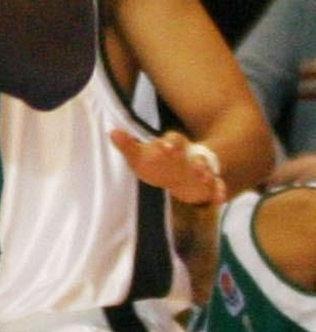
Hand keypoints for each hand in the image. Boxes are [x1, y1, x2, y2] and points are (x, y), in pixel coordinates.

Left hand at [110, 127, 227, 206]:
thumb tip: (113, 133)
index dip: (171, 143)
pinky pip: (216, 187)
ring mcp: (202, 171)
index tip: (165, 147)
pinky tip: (220, 198)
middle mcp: (190, 156)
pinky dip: (218, 192)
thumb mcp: (141, 156)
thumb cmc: (157, 162)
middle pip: (196, 157)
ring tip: (206, 180)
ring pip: (208, 172)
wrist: (180, 174)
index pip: (175, 140)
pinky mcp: (209, 185)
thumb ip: (129, 146)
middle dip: (196, 162)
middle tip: (196, 168)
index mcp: (174, 145)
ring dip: (207, 175)